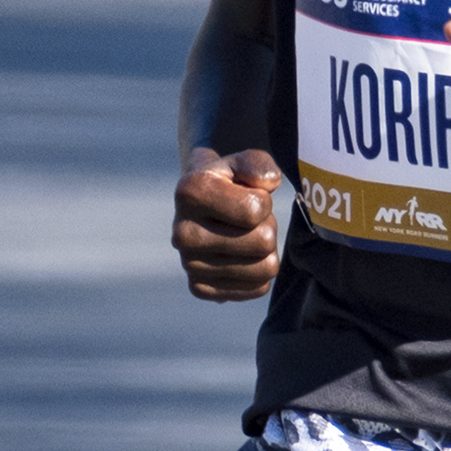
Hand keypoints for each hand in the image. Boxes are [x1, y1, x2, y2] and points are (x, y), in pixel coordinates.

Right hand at [174, 147, 284, 300]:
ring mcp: (189, 264)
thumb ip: (259, 164)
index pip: (255, 211)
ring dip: (264, 250)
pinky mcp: (200, 288)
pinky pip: (257, 288)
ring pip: (264, 269)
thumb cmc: (229, 181)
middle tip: (249, 219)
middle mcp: (183, 233)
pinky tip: (240, 256)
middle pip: (263, 242)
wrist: (201, 205)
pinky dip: (258, 273)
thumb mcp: (244, 162)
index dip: (263, 201)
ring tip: (245, 235)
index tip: (248, 196)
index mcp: (190, 193)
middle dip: (266, 226)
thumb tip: (268, 183)